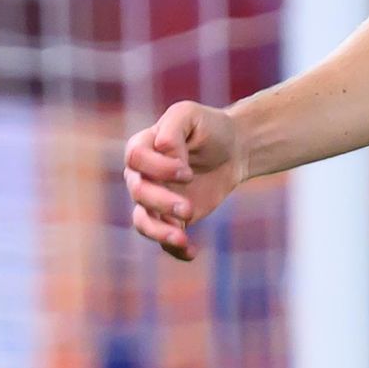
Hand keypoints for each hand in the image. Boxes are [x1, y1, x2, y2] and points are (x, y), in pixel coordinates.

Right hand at [122, 100, 244, 262]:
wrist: (233, 149)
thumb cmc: (209, 127)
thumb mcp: (190, 115)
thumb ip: (173, 129)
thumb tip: (161, 148)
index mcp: (142, 147)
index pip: (136, 159)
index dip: (158, 168)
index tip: (188, 171)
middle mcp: (142, 175)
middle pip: (138, 192)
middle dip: (162, 202)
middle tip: (189, 208)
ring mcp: (154, 198)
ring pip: (143, 221)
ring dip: (160, 232)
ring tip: (182, 239)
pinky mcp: (171, 218)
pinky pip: (163, 240)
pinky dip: (174, 250)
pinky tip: (191, 252)